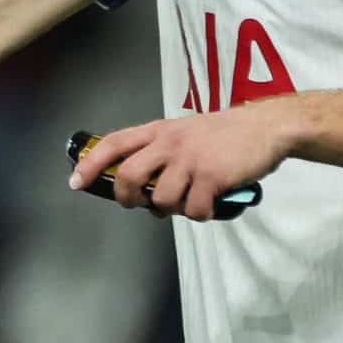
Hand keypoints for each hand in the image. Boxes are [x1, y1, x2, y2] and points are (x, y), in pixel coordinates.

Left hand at [68, 105, 296, 221]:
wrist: (266, 127)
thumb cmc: (225, 134)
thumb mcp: (185, 132)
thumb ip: (162, 152)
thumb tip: (144, 189)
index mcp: (159, 131)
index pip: (114, 144)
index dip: (91, 164)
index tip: (76, 181)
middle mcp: (169, 143)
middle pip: (128, 176)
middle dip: (127, 199)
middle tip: (140, 205)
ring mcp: (190, 160)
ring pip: (160, 200)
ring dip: (172, 210)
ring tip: (188, 201)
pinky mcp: (212, 177)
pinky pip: (193, 210)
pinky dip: (199, 215)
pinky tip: (209, 205)